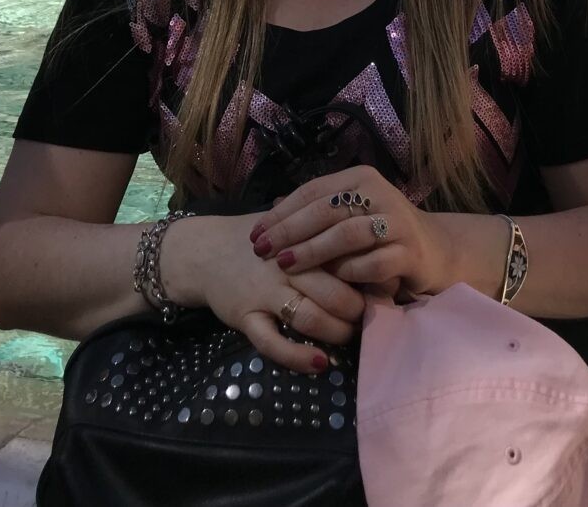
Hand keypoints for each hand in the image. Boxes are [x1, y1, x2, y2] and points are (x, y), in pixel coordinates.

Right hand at [159, 213, 364, 374]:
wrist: (203, 251)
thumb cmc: (258, 240)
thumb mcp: (290, 225)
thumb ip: (323, 230)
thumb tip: (370, 235)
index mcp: (300, 241)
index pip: (343, 257)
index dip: (368, 275)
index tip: (384, 286)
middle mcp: (285, 267)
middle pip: (332, 291)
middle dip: (357, 309)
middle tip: (369, 315)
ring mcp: (264, 293)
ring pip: (308, 317)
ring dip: (335, 332)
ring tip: (348, 336)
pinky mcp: (246, 317)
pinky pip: (272, 343)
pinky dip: (298, 356)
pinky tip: (320, 363)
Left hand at [249, 168, 453, 298]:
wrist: (433, 249)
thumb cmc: (381, 232)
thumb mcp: (350, 214)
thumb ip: (318, 209)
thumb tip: (273, 208)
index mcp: (361, 178)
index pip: (313, 190)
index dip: (282, 212)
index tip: (255, 233)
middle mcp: (379, 193)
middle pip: (326, 210)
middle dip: (290, 231)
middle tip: (262, 250)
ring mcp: (397, 222)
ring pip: (347, 234)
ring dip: (312, 251)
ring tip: (286, 265)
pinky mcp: (410, 252)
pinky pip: (373, 263)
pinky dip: (348, 271)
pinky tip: (331, 280)